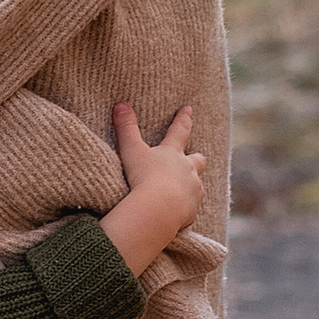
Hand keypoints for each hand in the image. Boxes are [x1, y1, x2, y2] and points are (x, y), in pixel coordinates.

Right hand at [101, 103, 206, 278]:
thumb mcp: (132, 150)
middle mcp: (188, 171)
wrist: (158, 210)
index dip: (183, 119)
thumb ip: (126, 128)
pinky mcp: (191, 212)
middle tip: (195, 158)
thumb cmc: (144, 177)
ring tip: (180, 191)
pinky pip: (189, 210)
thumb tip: (120, 105)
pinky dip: (183, 210)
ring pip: (196, 186)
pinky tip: (174, 214)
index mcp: (173, 154)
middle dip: (196, 158)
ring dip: (190, 186)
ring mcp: (193, 192)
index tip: (188, 109)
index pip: (180, 130)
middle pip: (198, 160)